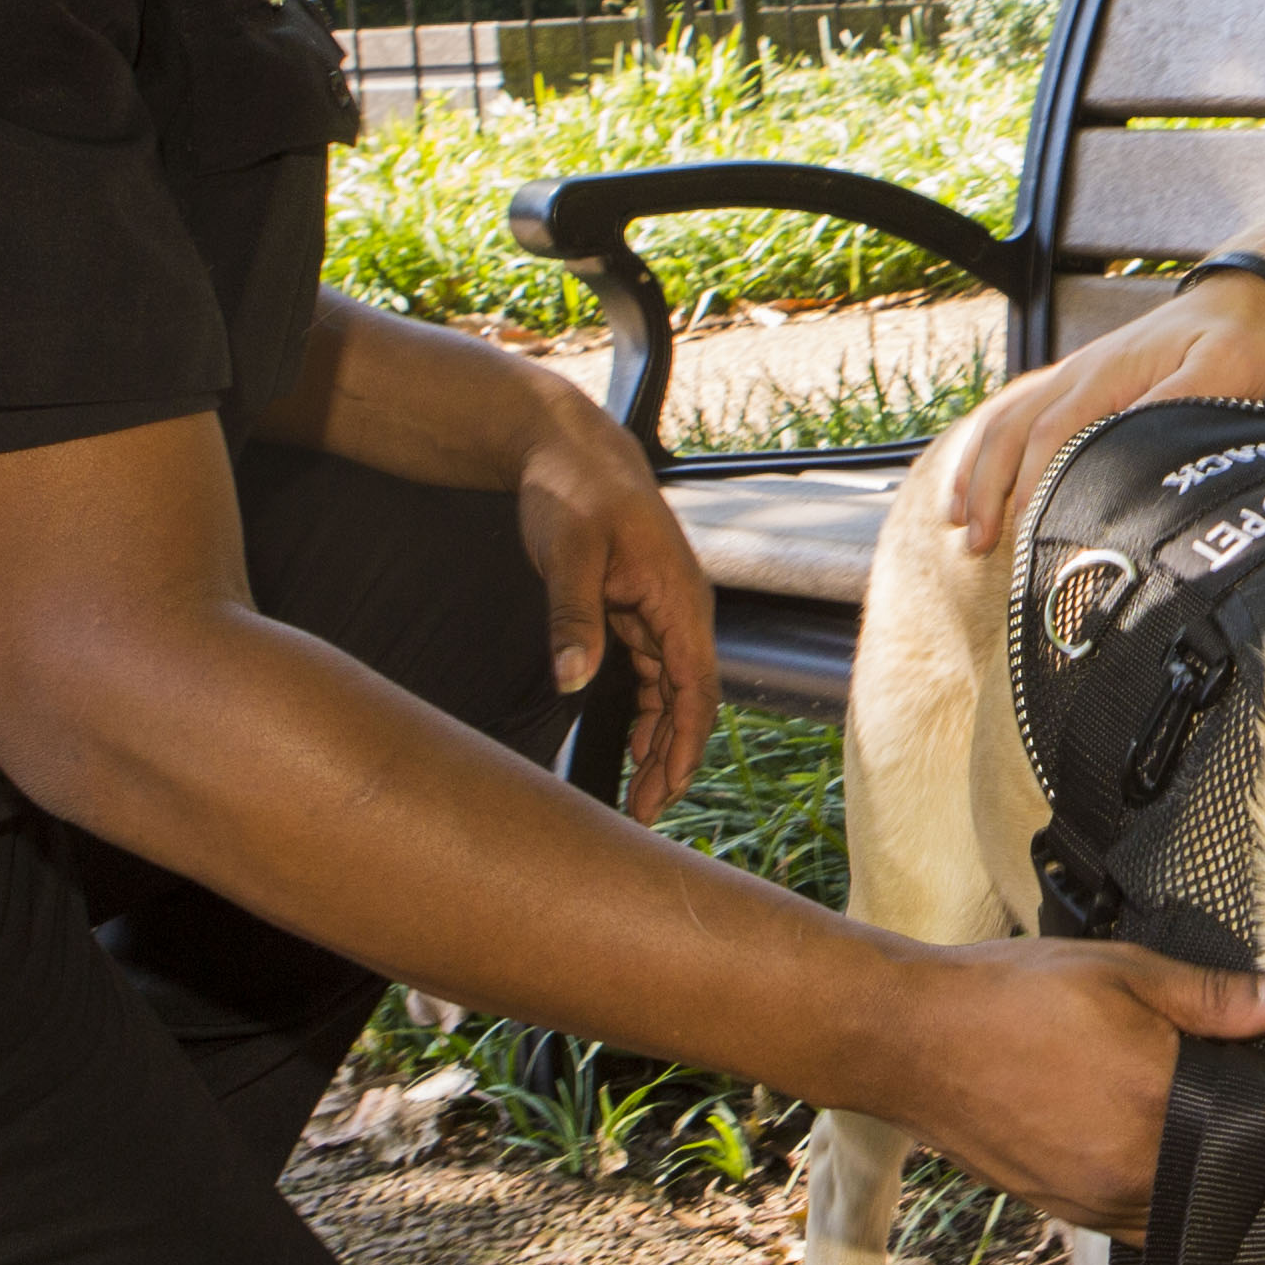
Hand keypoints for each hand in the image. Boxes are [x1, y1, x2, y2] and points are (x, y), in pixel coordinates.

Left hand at [515, 389, 717, 819]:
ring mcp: (663, 612)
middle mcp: (681, 610)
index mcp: (678, 597)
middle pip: (690, 701)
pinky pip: (654, 675)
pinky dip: (648, 713)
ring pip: (673, 693)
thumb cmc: (574, 492)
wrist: (569, 451)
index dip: (686, 744)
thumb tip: (573, 678)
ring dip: (661, 743)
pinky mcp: (639, 612)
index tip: (668, 791)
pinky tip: (634, 745)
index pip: (696, 687)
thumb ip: (572, 617)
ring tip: (639, 795)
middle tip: (644, 812)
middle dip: (674, 760)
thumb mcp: (568, 553)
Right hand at [884, 943, 1264, 1234]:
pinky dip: (1221, 1222)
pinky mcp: (1078, 1214)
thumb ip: (1221, 997)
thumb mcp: (1126, 972)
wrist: (910, 1043)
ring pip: (1225, 1220)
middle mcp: (1146, 1172)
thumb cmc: (1014, 994)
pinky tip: (1246, 1213)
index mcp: (1168, 1107)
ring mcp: (1109, 1202)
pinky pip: (1170, 1229)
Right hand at [938, 266, 1264, 549]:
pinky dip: (987, 446)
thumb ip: (1183, 400)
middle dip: (988, 488)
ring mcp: (1073, 374)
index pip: (1053, 435)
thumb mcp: (1228, 368)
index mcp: (1109, 374)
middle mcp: (1079, 372)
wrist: (1239, 299)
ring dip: (977, 470)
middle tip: (978, 544)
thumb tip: (1135, 442)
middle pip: (1011, 430)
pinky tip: (976, 478)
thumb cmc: (1238, 340)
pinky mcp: (1078, 381)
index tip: (1026, 533)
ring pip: (1004, 419)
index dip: (1033, 485)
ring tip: (960, 523)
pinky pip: (1015, 410)